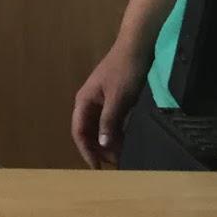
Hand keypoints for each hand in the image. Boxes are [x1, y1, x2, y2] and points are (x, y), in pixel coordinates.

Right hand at [72, 42, 150, 168]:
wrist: (137, 47)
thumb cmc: (125, 70)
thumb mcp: (118, 99)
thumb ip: (108, 121)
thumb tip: (101, 145)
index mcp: (84, 101)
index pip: (79, 131)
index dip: (86, 150)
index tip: (98, 169)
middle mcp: (89, 102)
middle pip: (88, 131)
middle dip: (98, 149)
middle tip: (114, 165)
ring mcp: (101, 101)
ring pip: (100, 128)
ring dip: (107, 143)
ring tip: (121, 157)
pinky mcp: (114, 100)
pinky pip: (111, 122)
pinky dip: (116, 133)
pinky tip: (127, 142)